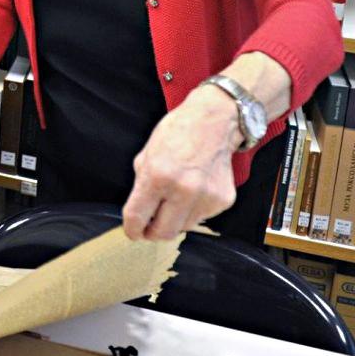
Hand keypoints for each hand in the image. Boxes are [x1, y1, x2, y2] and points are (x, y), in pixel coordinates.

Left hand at [121, 85, 241, 240]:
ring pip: (183, 228)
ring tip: (175, 197)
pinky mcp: (223, 201)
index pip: (137, 217)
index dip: (131, 230)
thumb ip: (141, 185)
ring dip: (175, 219)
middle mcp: (183, 190)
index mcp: (158, 176)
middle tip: (150, 225)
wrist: (214, 122)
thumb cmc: (178, 133)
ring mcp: (206, 197)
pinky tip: (194, 190)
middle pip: (163, 233)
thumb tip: (139, 212)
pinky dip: (193, 210)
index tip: (132, 233)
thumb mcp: (147, 155)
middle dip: (152, 232)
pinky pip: (201, 218)